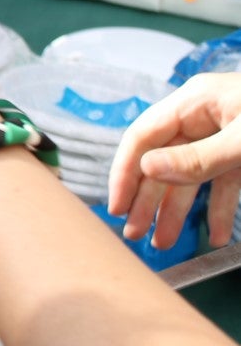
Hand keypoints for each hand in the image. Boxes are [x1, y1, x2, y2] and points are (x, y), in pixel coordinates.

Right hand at [108, 73, 240, 248]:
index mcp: (195, 102)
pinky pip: (225, 183)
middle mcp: (205, 117)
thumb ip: (197, 158)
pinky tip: (218, 236)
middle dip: (151, 200)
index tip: (118, 208)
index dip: (125, 173)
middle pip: (164, 161)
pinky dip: (221, 210)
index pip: (143, 137)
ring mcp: (227, 135)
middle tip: (136, 236)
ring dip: (180, 211)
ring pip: (192, 176)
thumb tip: (148, 170)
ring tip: (166, 243)